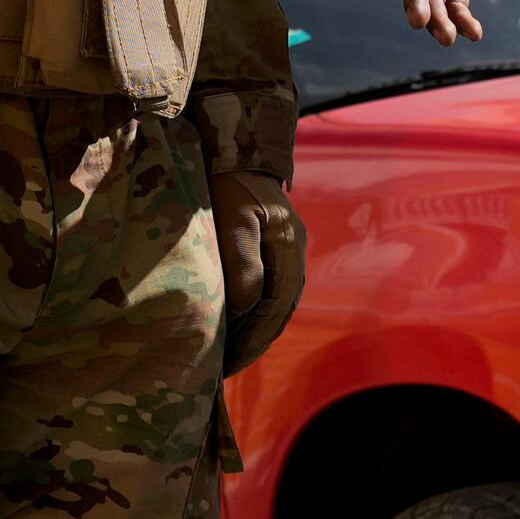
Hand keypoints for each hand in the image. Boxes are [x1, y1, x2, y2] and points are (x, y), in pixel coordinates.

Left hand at [212, 175, 304, 373]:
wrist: (232, 149)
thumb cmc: (230, 185)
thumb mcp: (234, 221)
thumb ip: (244, 263)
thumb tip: (248, 306)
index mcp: (289, 250)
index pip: (275, 309)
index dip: (254, 340)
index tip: (230, 363)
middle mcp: (293, 254)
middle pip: (278, 312)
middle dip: (254, 343)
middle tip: (226, 369)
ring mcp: (283, 251)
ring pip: (272, 304)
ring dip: (253, 331)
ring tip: (227, 356)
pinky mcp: (269, 248)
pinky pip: (265, 290)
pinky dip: (250, 313)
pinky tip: (232, 325)